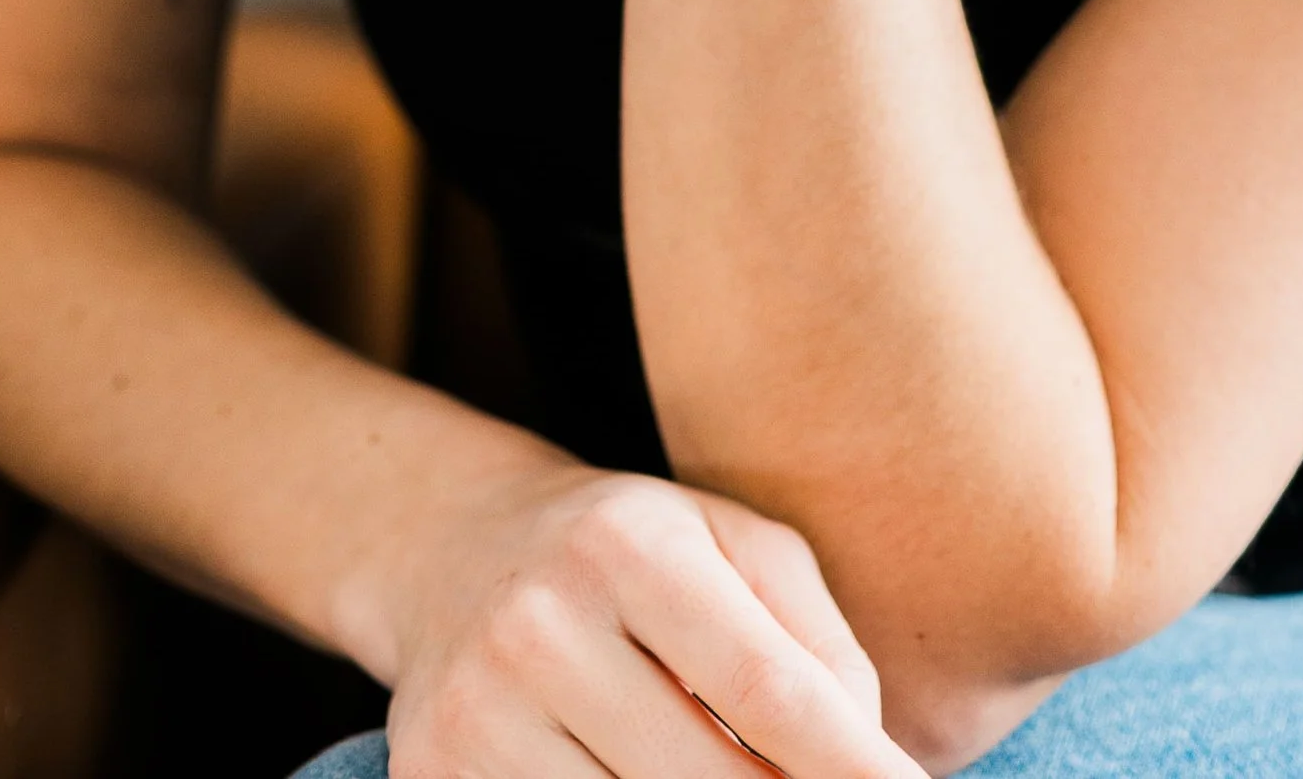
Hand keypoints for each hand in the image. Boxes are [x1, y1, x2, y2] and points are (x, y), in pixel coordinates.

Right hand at [382, 454, 919, 778]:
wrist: (453, 547)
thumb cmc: (633, 550)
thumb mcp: (735, 546)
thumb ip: (818, 643)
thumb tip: (871, 760)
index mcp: (630, 546)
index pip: (768, 690)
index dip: (853, 769)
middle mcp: (542, 624)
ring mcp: (477, 711)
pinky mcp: (431, 775)